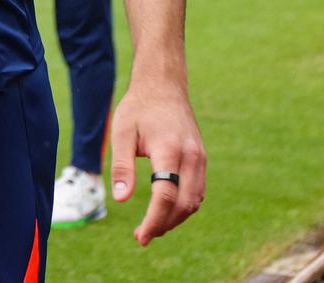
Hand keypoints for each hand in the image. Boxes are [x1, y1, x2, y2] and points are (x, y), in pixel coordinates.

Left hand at [110, 77, 206, 245]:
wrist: (163, 87)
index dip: (154, 220)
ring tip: (153, 227)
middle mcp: (191, 157)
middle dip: (164, 224)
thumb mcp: (121, 132)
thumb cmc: (138, 109)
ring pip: (194, 201)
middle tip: (142, 236)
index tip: (140, 236)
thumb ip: (122, 166)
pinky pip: (198, 191)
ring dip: (175, 219)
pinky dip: (184, 206)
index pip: (165, 196)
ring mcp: (200, 158)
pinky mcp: (202, 159)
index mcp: (169, 150)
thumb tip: (121, 199)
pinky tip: (166, 211)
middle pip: (184, 204)